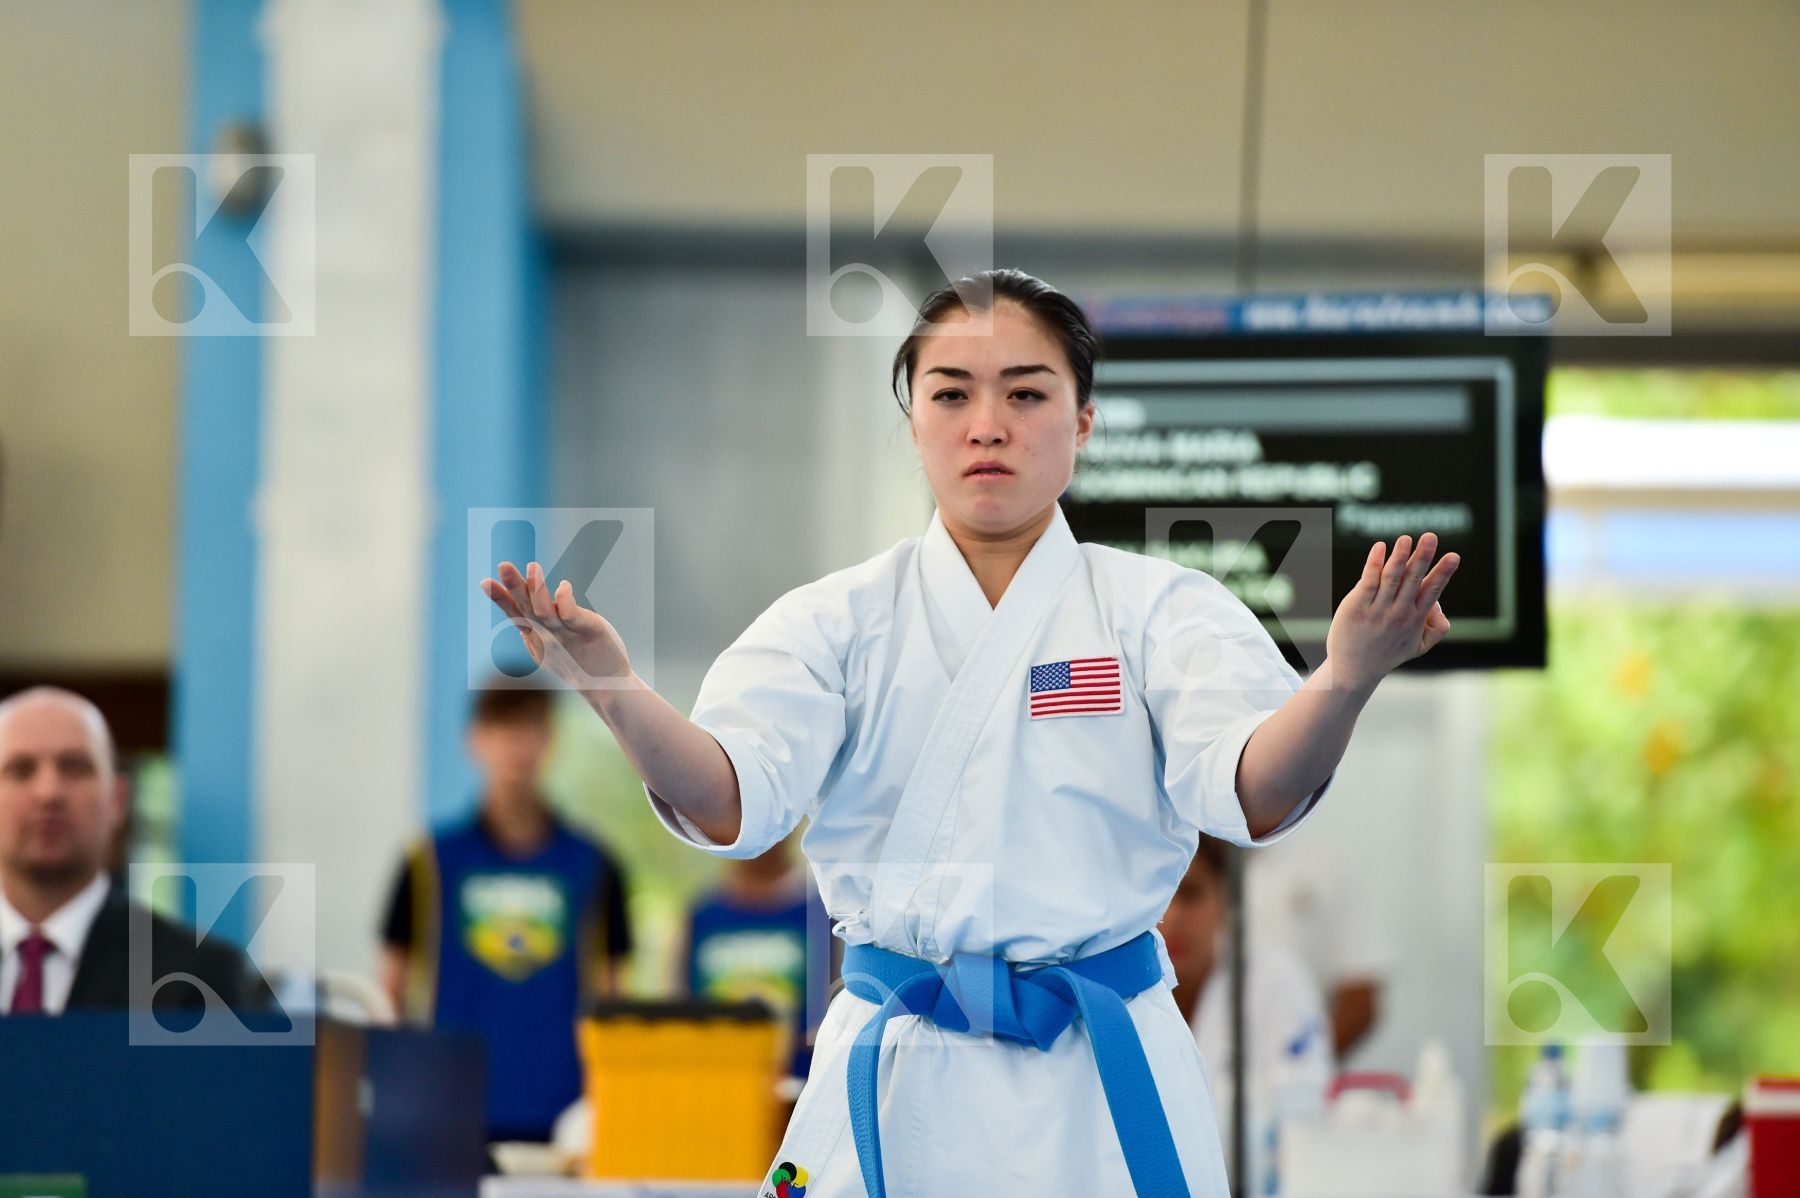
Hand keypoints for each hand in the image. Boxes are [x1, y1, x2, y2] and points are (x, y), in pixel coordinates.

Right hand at [481, 561, 630, 687]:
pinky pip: (572, 616)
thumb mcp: (548, 643)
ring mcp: (565, 634)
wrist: (604, 685)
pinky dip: (565, 601)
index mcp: (535, 634)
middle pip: (526, 607)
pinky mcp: (586, 631)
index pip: (514, 613)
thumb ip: (534, 625)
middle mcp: (546, 634)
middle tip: (503, 565)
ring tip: (533, 566)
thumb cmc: (575, 660)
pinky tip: (563, 586)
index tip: (484, 581)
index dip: (499, 598)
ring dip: (537, 589)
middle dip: (514, 586)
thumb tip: (522, 604)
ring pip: (545, 611)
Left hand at [1325, 533, 1458, 691]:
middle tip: (1431, 537)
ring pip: (1391, 579)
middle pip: (1413, 580)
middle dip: (1423, 558)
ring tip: (1406, 539)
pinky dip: (1374, 564)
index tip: (1453, 556)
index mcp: (1416, 619)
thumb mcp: (1419, 647)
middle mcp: (1399, 613)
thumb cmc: (1387, 653)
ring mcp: (1377, 610)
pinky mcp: (1357, 606)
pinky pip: (1368, 581)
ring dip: (1399, 557)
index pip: (1432, 591)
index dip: (1442, 573)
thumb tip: (1441, 605)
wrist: (1354, 670)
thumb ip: (1438, 628)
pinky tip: (1379, 548)